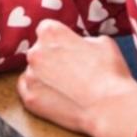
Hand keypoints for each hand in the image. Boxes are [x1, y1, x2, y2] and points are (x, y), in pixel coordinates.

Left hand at [16, 20, 136, 136]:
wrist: (109, 107)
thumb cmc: (109, 73)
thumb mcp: (103, 42)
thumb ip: (82, 39)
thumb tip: (78, 45)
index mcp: (51, 32)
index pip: (46, 29)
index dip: (58, 39)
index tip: (66, 47)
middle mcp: (35, 51)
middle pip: (38, 50)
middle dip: (51, 58)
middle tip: (70, 69)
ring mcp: (30, 76)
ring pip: (33, 71)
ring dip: (45, 76)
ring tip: (66, 87)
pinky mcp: (30, 98)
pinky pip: (27, 90)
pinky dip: (38, 91)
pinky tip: (55, 96)